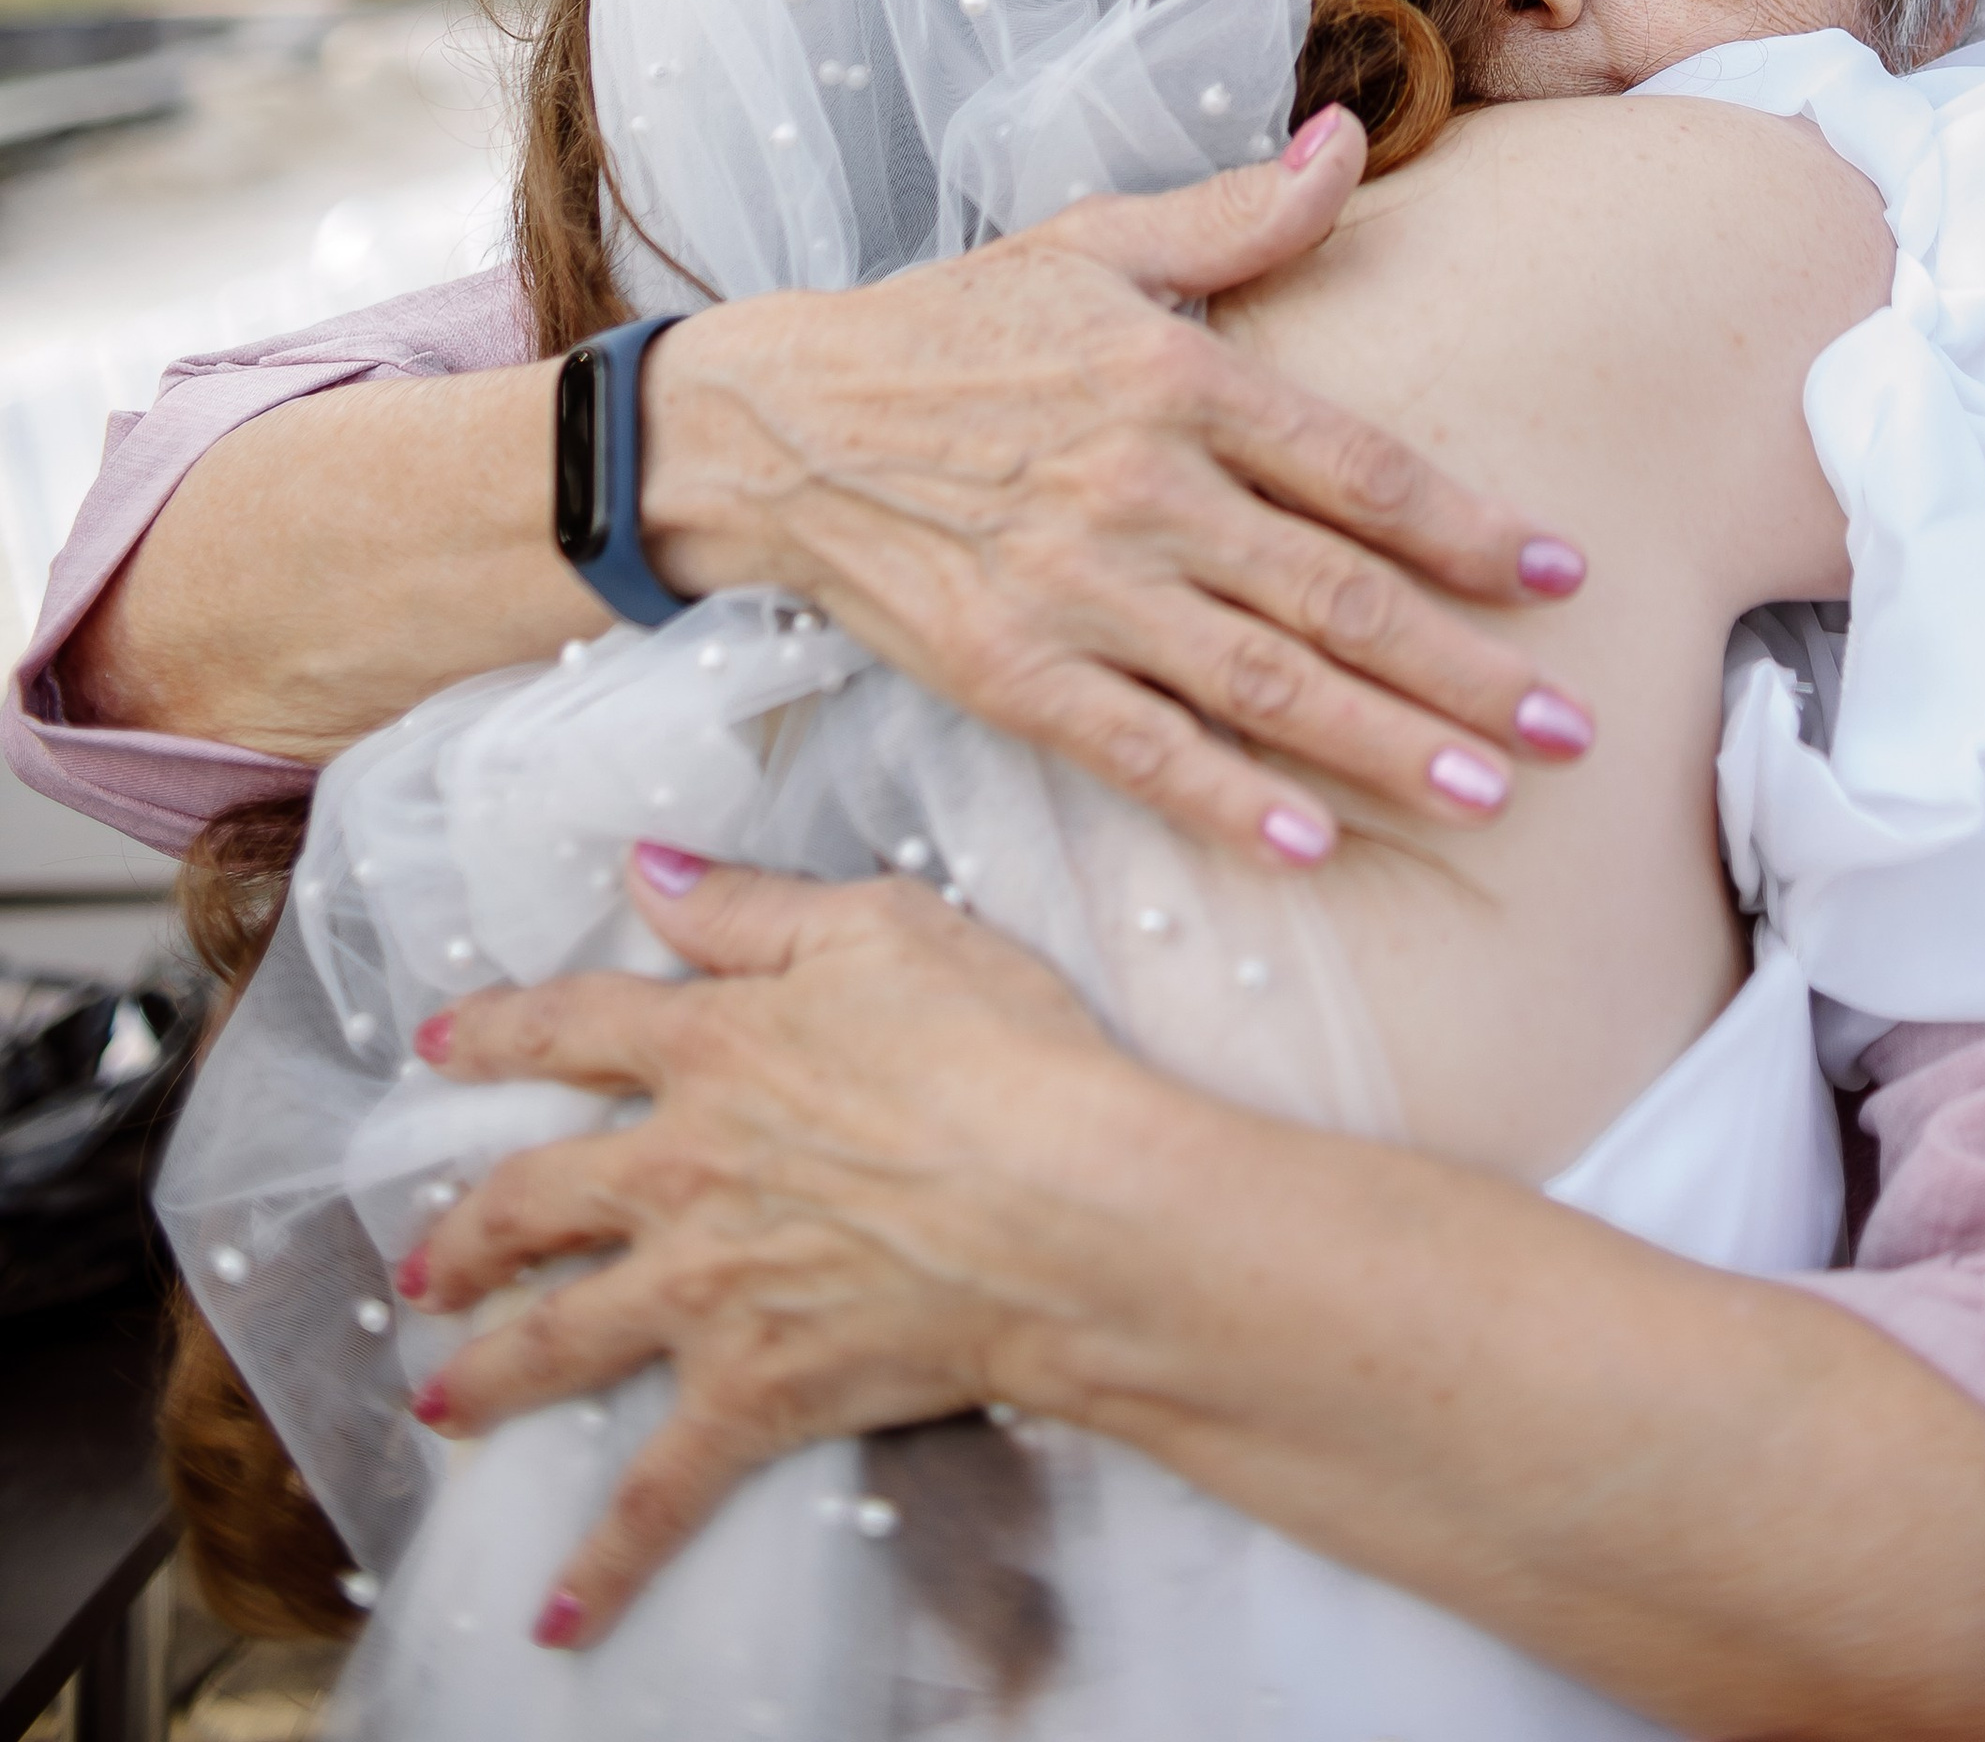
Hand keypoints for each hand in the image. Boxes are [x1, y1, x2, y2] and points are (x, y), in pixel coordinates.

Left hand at [406, 855, 1138, 1649]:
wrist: (1062, 1203)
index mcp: (712, 1046)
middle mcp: (680, 1167)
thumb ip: (750, 905)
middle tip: (422, 1265)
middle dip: (467, 1234)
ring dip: (489, 1374)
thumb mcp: (882, 927)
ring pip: (559, 1336)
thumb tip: (648, 869)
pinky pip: (660, 1488)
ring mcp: (705, 1287)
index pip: (573, 1027)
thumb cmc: (999, 1050)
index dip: (498, 1029)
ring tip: (442, 1401)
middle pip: (534, 1198)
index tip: (439, 1042)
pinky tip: (562, 1615)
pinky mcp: (752, 1391)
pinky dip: (609, 1558)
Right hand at [640, 106, 1589, 861]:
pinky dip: (1229, 804)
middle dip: (1466, 670)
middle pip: (1333, 596)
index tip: (1560, 576)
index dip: (1467, 527)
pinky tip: (1315, 846)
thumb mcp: (1094, 245)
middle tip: (1572, 731)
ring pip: (1261, 687)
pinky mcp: (1008, 673)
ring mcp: (1072, 590)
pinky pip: (1138, 751)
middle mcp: (1137, 488)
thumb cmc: (953, 328)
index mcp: (1173, 378)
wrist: (775, 423)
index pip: (1357, 468)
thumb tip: (1352, 143)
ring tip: (1489, 796)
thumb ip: (1236, 216)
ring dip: (1386, 748)